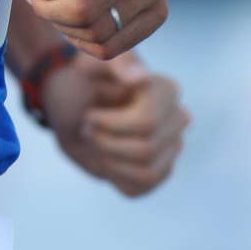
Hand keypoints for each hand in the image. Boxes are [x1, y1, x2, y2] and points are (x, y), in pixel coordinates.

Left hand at [41, 50, 189, 195]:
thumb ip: (115, 63)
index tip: (89, 116)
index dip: (110, 125)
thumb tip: (139, 79)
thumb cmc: (84, 78)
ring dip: (109, 161)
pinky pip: (141, 188)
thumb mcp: (92, 61)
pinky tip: (103, 157)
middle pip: (145, 150)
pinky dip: (113, 176)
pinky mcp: (159, 170)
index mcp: (167, 90)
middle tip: (87, 128)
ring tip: (94, 142)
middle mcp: (177, 119)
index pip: (147, 123)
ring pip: (147, 173)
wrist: (74, 103)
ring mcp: (171, 147)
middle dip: (106, 143)